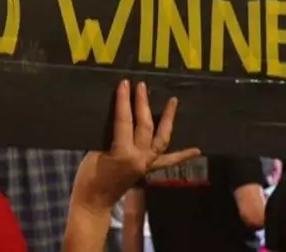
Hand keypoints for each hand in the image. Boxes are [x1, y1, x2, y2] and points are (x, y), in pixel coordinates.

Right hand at [71, 80, 200, 212]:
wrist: (94, 202)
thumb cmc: (88, 178)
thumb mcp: (93, 151)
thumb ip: (108, 135)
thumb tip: (116, 116)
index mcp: (123, 153)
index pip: (124, 120)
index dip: (124, 101)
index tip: (124, 84)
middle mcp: (140, 158)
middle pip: (145, 125)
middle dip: (142, 103)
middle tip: (141, 85)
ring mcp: (147, 164)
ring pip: (162, 139)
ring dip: (168, 120)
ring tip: (173, 102)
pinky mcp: (149, 170)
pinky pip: (167, 161)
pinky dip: (182, 155)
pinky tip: (197, 150)